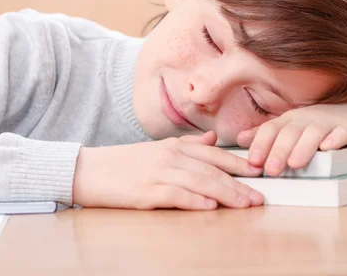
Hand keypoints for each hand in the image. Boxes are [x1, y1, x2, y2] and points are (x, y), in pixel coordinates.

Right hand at [72, 131, 263, 209]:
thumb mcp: (156, 149)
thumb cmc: (122, 163)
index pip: (212, 154)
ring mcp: (157, 173)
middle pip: (211, 170)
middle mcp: (169, 157)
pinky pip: (175, 196)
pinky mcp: (145, 192)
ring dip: (226, 194)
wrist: (88, 170)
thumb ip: (186, 144)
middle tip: (259, 195)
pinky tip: (210, 206)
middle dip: (239, 183)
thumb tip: (211, 140)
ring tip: (245, 204)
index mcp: (173, 146)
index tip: (258, 172)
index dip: (237, 163)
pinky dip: (194, 200)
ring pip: (200, 182)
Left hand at [236, 99, 346, 176]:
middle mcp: (305, 120)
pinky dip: (335, 139)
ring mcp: (327, 123)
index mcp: (288, 120)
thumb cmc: (314, 123)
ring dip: (303, 148)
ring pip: (313, 134)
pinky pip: (341, 133)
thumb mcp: (288, 126)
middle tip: (271, 170)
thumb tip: (239, 139)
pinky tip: (328, 148)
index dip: (261, 144)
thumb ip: (264, 134)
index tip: (253, 161)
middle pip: (289, 134)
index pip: (270, 130)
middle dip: (279, 151)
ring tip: (294, 164)